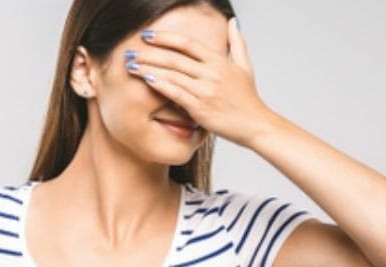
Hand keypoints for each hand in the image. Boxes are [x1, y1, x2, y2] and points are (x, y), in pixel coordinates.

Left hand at [125, 17, 276, 145]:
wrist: (256, 125)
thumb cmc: (248, 99)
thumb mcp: (245, 67)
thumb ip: (237, 43)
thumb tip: (233, 21)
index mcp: (219, 62)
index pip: (188, 43)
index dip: (165, 37)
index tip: (147, 35)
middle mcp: (211, 73)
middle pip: (174, 57)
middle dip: (148, 53)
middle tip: (130, 50)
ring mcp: (206, 90)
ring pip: (172, 74)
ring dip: (148, 68)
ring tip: (130, 65)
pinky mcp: (201, 108)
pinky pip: (176, 93)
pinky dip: (159, 85)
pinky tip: (145, 80)